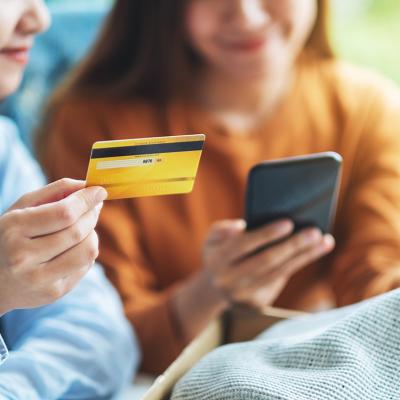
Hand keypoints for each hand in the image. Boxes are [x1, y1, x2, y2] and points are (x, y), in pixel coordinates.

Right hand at [0, 178, 106, 314]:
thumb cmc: (12, 235)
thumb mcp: (23, 208)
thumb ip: (54, 191)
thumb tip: (86, 185)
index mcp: (14, 228)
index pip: (63, 213)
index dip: (86, 200)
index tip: (100, 191)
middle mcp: (24, 256)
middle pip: (77, 231)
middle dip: (92, 215)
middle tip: (94, 207)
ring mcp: (39, 278)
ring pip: (88, 250)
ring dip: (93, 234)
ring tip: (83, 228)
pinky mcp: (54, 292)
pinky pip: (86, 265)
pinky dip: (87, 251)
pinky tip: (74, 248)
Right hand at [202, 219, 334, 308]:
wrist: (217, 287)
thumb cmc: (219, 252)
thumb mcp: (212, 238)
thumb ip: (222, 230)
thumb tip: (240, 226)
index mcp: (217, 260)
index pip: (244, 245)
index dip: (266, 235)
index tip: (289, 223)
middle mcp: (229, 280)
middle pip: (266, 262)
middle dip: (292, 246)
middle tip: (314, 232)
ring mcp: (245, 295)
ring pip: (279, 273)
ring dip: (304, 256)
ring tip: (324, 241)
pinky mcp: (258, 303)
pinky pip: (281, 280)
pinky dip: (299, 263)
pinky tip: (314, 251)